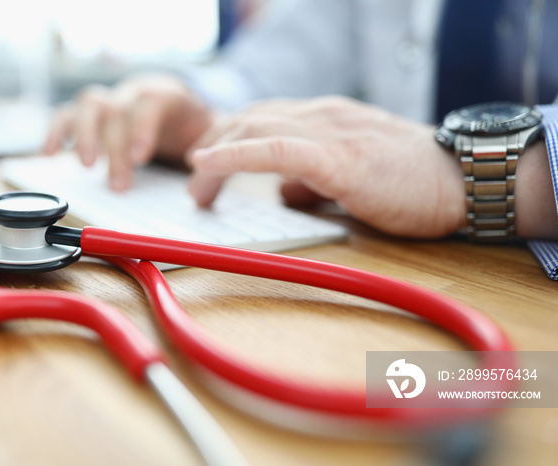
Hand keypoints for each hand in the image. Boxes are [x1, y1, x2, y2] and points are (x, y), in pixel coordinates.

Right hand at [44, 74, 212, 189]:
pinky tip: (49, 153)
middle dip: (114, 148)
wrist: (181, 109)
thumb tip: (207, 177)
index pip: (149, 103)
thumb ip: (210, 152)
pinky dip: (55, 131)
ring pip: (90, 105)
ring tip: (87, 167)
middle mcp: (134, 92)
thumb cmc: (194, 127)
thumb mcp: (210, 135)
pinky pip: (67, 115)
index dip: (141, 129)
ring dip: (84, 136)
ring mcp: (112, 100)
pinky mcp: (92, 114)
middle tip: (119, 184)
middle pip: (117, 109)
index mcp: (166, 94)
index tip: (139, 158)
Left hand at [187, 96, 466, 237]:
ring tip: (197, 189)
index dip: (230, 142)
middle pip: (251, 119)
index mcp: (327, 120)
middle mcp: (323, 117)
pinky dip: (236, 154)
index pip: (265, 119)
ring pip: (256, 127)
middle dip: (216, 150)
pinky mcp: (339, 158)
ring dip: (217, 156)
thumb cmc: (415, 183)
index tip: (207, 169)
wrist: (465, 181)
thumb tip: (285, 195)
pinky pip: (276, 149)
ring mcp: (331, 132)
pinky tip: (206, 164)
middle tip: (197, 191)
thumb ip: (315, 182)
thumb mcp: (354, 178)